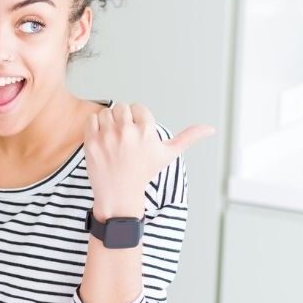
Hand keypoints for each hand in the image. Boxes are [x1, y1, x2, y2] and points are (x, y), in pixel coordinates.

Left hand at [83, 102, 214, 218]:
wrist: (119, 195)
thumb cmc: (144, 173)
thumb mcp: (168, 155)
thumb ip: (188, 137)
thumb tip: (211, 128)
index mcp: (147, 131)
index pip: (138, 108)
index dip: (136, 119)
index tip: (136, 133)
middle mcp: (128, 132)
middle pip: (121, 107)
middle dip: (122, 118)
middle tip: (123, 135)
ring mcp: (108, 137)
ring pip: (106, 111)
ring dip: (108, 121)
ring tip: (112, 137)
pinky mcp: (92, 143)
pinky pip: (91, 119)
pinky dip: (94, 125)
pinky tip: (101, 138)